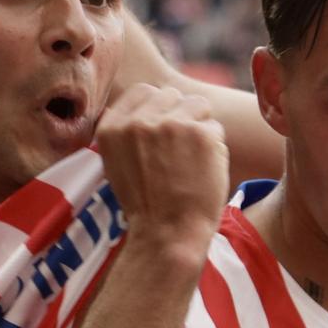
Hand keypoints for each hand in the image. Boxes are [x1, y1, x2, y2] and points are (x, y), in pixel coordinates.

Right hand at [95, 84, 229, 261]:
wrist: (167, 236)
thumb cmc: (147, 206)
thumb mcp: (119, 165)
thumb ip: (129, 132)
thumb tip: (153, 103)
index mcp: (112, 127)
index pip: (144, 91)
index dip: (160, 109)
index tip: (165, 133)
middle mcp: (137, 121)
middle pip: (172, 94)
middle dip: (181, 116)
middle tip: (182, 152)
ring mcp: (169, 124)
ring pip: (197, 104)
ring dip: (201, 127)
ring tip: (193, 160)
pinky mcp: (199, 133)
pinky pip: (215, 128)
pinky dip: (215, 148)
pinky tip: (204, 171)